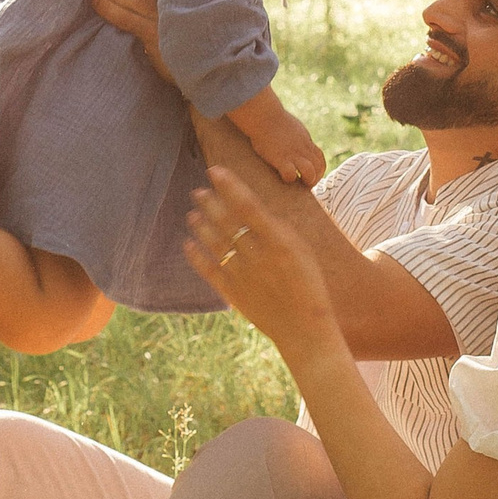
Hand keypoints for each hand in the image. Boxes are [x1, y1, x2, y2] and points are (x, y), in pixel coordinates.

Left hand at [185, 169, 342, 365]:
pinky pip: (209, 269)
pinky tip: (188, 243)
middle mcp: (258, 254)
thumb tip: (255, 209)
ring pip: (215, 242)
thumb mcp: (301, 250)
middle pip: (227, 220)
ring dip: (201, 225)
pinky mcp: (233, 292)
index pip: (248, 204)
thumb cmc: (308, 285)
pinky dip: (197, 255)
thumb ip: (278, 229)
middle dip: (209, 202)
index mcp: (278, 240)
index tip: (215, 170)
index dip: (230, 185)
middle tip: (197, 191)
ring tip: (192, 213)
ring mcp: (243, 273)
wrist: (305, 328)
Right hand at [227, 86, 327, 187]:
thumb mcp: (293, 127)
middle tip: (305, 184)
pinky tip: (283, 177)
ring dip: (307, 180)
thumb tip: (296, 141)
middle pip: (319, 167)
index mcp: (305, 141)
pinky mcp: (280, 158)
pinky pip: (291, 174)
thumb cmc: (273, 119)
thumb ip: (297, 137)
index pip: (320, 159)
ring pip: (310, 172)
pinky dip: (289, 178)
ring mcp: (292, 153)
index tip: (311, 175)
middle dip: (315, 178)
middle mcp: (302, 148)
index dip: (318, 170)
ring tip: (299, 183)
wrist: (264, 114)